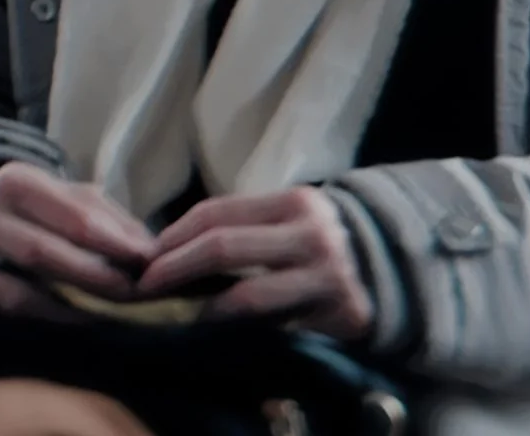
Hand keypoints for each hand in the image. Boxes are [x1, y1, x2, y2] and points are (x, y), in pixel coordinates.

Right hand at [0, 164, 155, 318]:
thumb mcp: (70, 199)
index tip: (147, 261)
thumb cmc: (37, 209)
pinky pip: (0, 314)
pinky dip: (42, 320)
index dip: (113, 242)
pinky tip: (73, 320)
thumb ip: (109, 220)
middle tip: (132, 294)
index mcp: (15, 181)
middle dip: (93, 277)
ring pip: (18, 294)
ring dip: (69, 308)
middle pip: (43, 254)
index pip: (73, 216)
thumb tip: (150, 253)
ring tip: (107, 314)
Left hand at [139, 188, 374, 342]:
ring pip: (245, 293)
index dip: (173, 235)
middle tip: (144, 285)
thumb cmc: (319, 247)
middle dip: (174, 268)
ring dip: (200, 306)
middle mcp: (312, 232)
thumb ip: (243, 228)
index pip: (218, 212)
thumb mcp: (289, 222)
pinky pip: (269, 324)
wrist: (385, 273)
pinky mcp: (333, 311)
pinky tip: (215, 327)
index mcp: (295, 201)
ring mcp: (324, 273)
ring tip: (175, 310)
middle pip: (223, 246)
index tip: (147, 256)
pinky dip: (235, 327)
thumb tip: (171, 246)